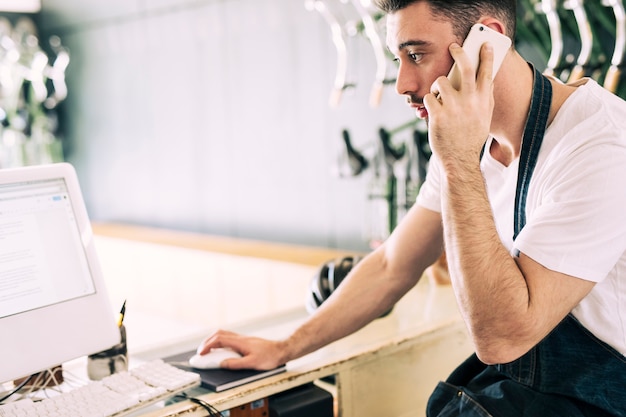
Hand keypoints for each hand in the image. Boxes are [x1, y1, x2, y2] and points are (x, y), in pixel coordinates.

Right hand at [196, 329, 287, 369]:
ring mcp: (243, 339)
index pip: (219, 339)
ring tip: (208, 351)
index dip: (207, 346)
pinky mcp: (246, 342)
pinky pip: (229, 338)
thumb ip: (236, 364)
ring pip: (224, 335)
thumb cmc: (269, 357)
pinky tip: (221, 350)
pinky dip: (221, 342)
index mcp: (240, 342)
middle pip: (219, 334)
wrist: (282, 350)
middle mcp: (240, 338)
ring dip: (213, 341)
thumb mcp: (252, 363)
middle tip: (201, 352)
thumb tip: (221, 364)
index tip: (201, 354)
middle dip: (207, 342)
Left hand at [423, 42, 495, 165]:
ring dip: (437, 86)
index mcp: (483, 101)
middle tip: (453, 46)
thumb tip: (487, 80)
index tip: (484, 44)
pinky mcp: (438, 115)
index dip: (486, 56)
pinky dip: (429, 101)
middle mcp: (470, 101)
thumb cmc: (470, 138)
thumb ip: (485, 99)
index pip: (487, 73)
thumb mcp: (484, 118)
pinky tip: (433, 110)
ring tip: (438, 95)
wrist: (460, 160)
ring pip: (441, 81)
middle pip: (465, 67)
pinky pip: (429, 97)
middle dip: (459, 52)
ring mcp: (454, 107)